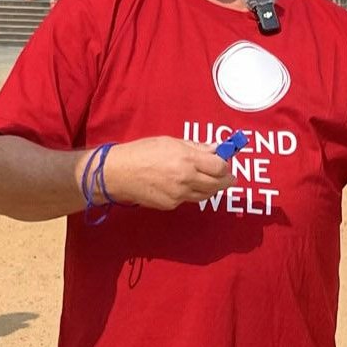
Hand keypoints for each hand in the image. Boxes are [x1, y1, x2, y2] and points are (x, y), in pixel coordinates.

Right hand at [104, 136, 232, 209]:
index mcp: (187, 159)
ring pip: (206, 195)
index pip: (219, 167)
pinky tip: (184, 185)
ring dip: (211, 188)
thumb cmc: (141, 152)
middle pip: (218, 184)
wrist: (118, 173)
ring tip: (209, 180)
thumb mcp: (170, 142)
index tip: (225, 163)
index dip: (225, 166)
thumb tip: (215, 149)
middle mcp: (186, 178)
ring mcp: (179, 194)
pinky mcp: (171, 204)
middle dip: (225, 180)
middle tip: (228, 177)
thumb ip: (195, 147)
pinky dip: (192, 192)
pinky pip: (189, 199)